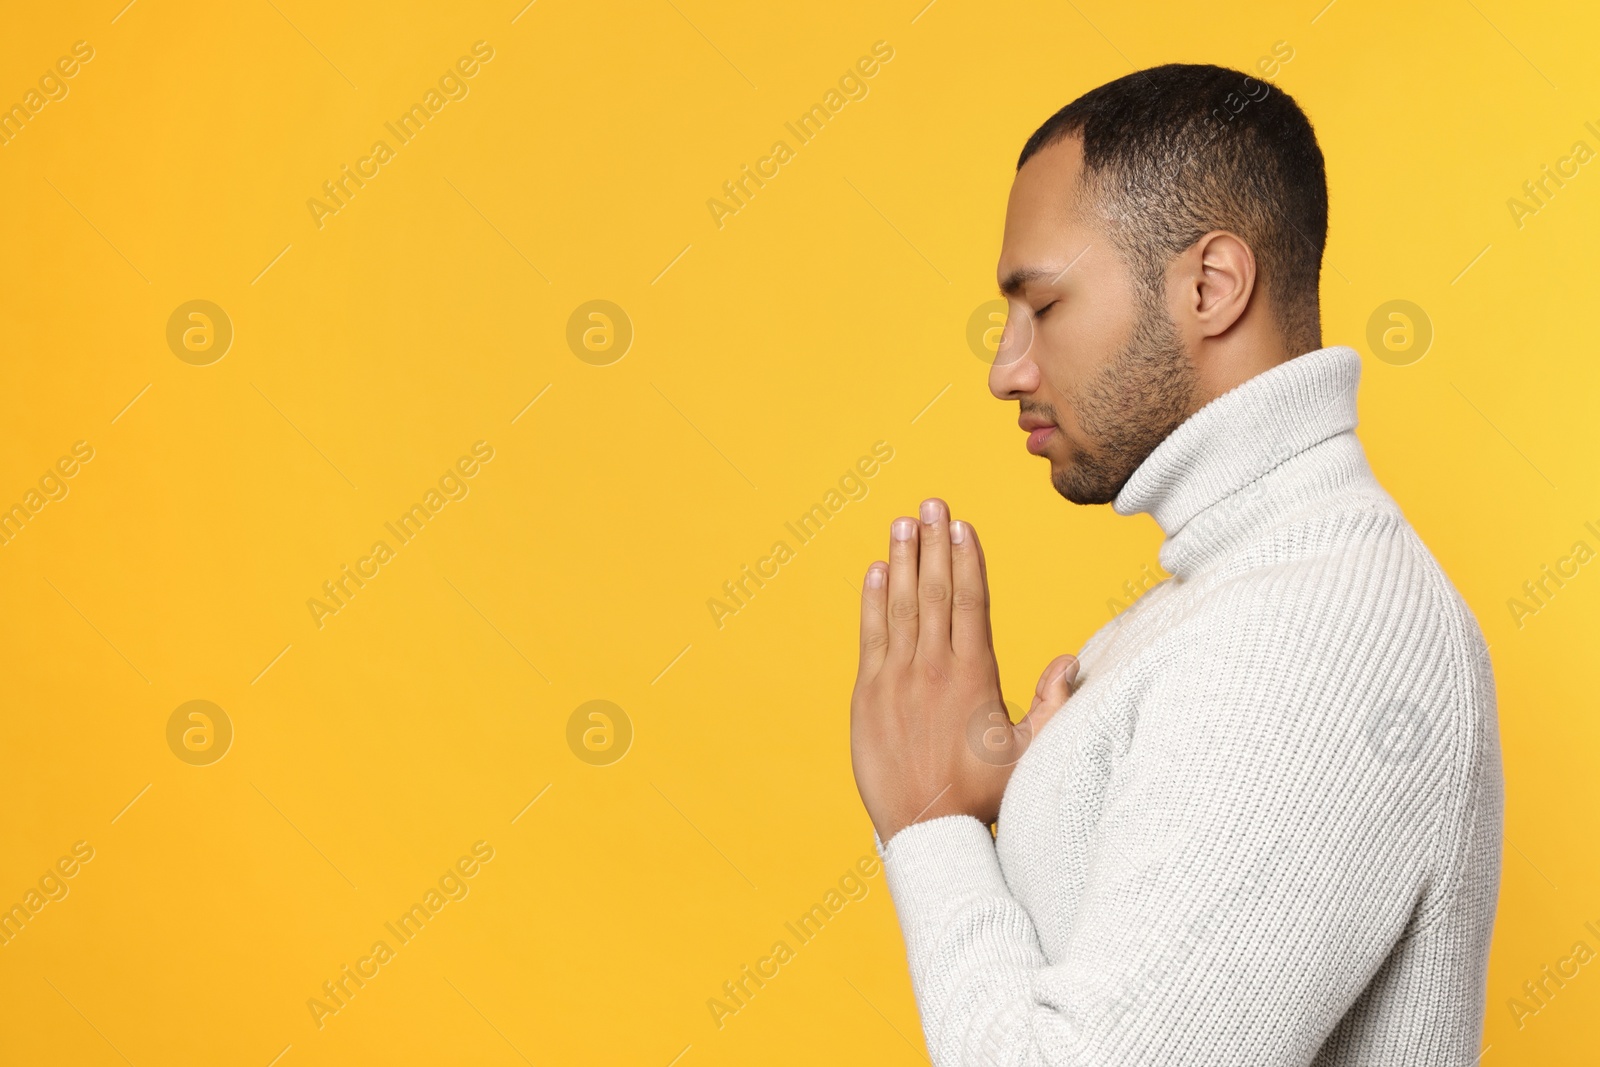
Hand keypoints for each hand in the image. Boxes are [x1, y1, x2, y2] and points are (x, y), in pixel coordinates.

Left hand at [850, 498, 1078, 842]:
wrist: (926, 829)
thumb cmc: (983, 796)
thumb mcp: (1031, 753)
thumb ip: (1051, 704)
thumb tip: (1068, 661)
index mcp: (974, 675)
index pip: (970, 601)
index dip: (966, 559)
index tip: (963, 525)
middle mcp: (934, 667)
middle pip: (934, 591)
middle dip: (933, 542)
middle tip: (931, 502)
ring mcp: (897, 678)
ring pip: (900, 605)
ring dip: (902, 560)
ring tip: (903, 523)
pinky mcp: (868, 694)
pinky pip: (871, 635)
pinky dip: (872, 601)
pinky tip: (875, 571)